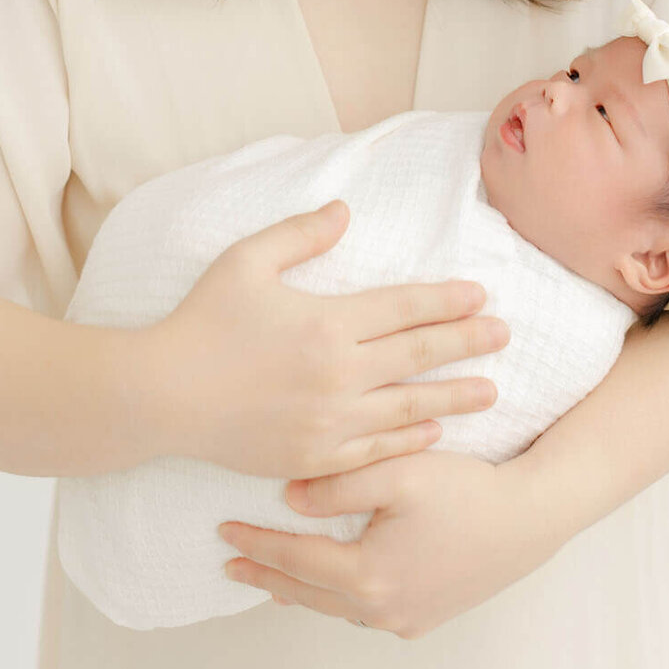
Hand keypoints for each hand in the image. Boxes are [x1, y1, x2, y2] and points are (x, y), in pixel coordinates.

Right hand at [160, 198, 508, 478]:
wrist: (162, 396)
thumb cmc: (202, 321)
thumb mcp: (247, 261)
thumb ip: (300, 233)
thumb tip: (345, 211)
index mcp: (327, 321)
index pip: (404, 308)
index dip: (446, 300)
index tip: (480, 295)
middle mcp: (338, 373)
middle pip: (418, 356)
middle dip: (467, 344)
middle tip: (506, 336)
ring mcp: (328, 422)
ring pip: (408, 410)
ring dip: (453, 398)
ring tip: (491, 392)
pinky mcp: (314, 458)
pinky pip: (376, 452)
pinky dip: (410, 442)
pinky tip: (434, 435)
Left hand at [217, 449, 542, 638]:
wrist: (531, 518)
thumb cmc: (468, 490)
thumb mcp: (398, 472)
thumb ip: (339, 483)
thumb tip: (289, 496)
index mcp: (369, 576)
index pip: (294, 561)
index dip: (256, 543)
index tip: (223, 532)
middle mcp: (383, 609)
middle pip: (308, 593)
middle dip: (267, 574)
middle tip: (231, 561)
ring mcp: (406, 618)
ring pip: (336, 605)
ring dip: (302, 586)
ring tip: (270, 571)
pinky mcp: (426, 615)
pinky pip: (366, 608)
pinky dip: (338, 593)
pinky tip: (330, 581)